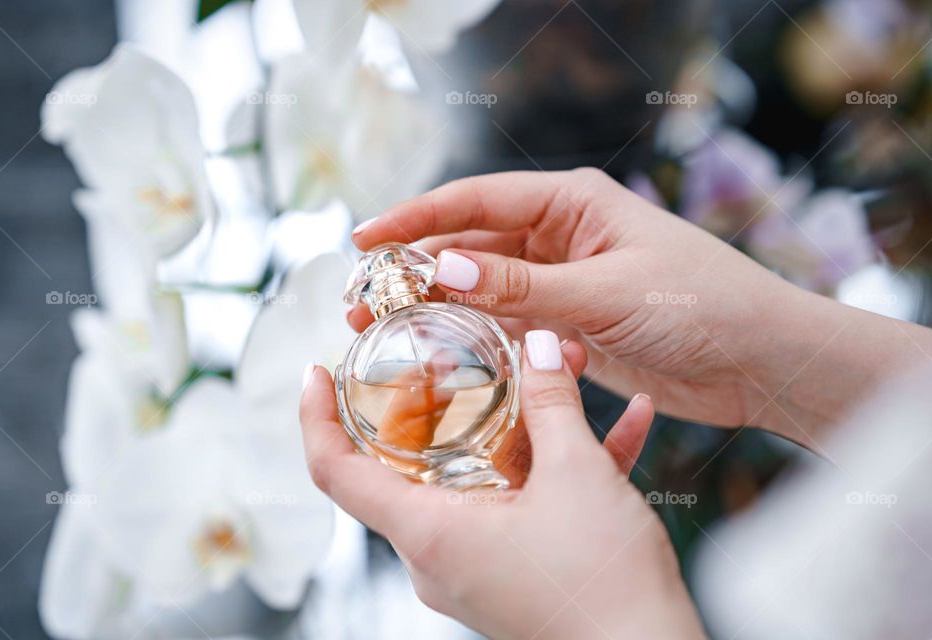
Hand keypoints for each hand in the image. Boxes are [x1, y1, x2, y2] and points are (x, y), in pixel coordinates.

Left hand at [300, 330, 704, 638]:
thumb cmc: (605, 588)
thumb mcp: (578, 474)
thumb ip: (552, 402)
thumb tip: (540, 346)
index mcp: (429, 533)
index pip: (336, 472)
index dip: (316, 416)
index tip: (318, 372)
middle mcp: (439, 555)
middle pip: (405, 466)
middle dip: (432, 404)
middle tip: (453, 359)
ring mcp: (474, 567)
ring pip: (472, 477)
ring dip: (512, 426)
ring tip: (554, 374)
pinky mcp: (512, 572)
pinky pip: (517, 503)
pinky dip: (551, 465)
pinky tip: (619, 427)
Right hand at [351, 168, 931, 448]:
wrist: (761, 360)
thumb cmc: (702, 305)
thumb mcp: (606, 292)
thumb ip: (523, 285)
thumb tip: (442, 266)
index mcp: (574, 203)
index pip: (477, 200)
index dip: (416, 219)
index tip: (365, 240)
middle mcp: (563, 235)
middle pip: (471, 245)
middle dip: (416, 270)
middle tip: (363, 301)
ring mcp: (565, 281)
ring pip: (485, 289)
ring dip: (439, 307)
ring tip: (385, 331)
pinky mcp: (572, 325)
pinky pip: (510, 325)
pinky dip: (476, 338)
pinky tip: (441, 355)